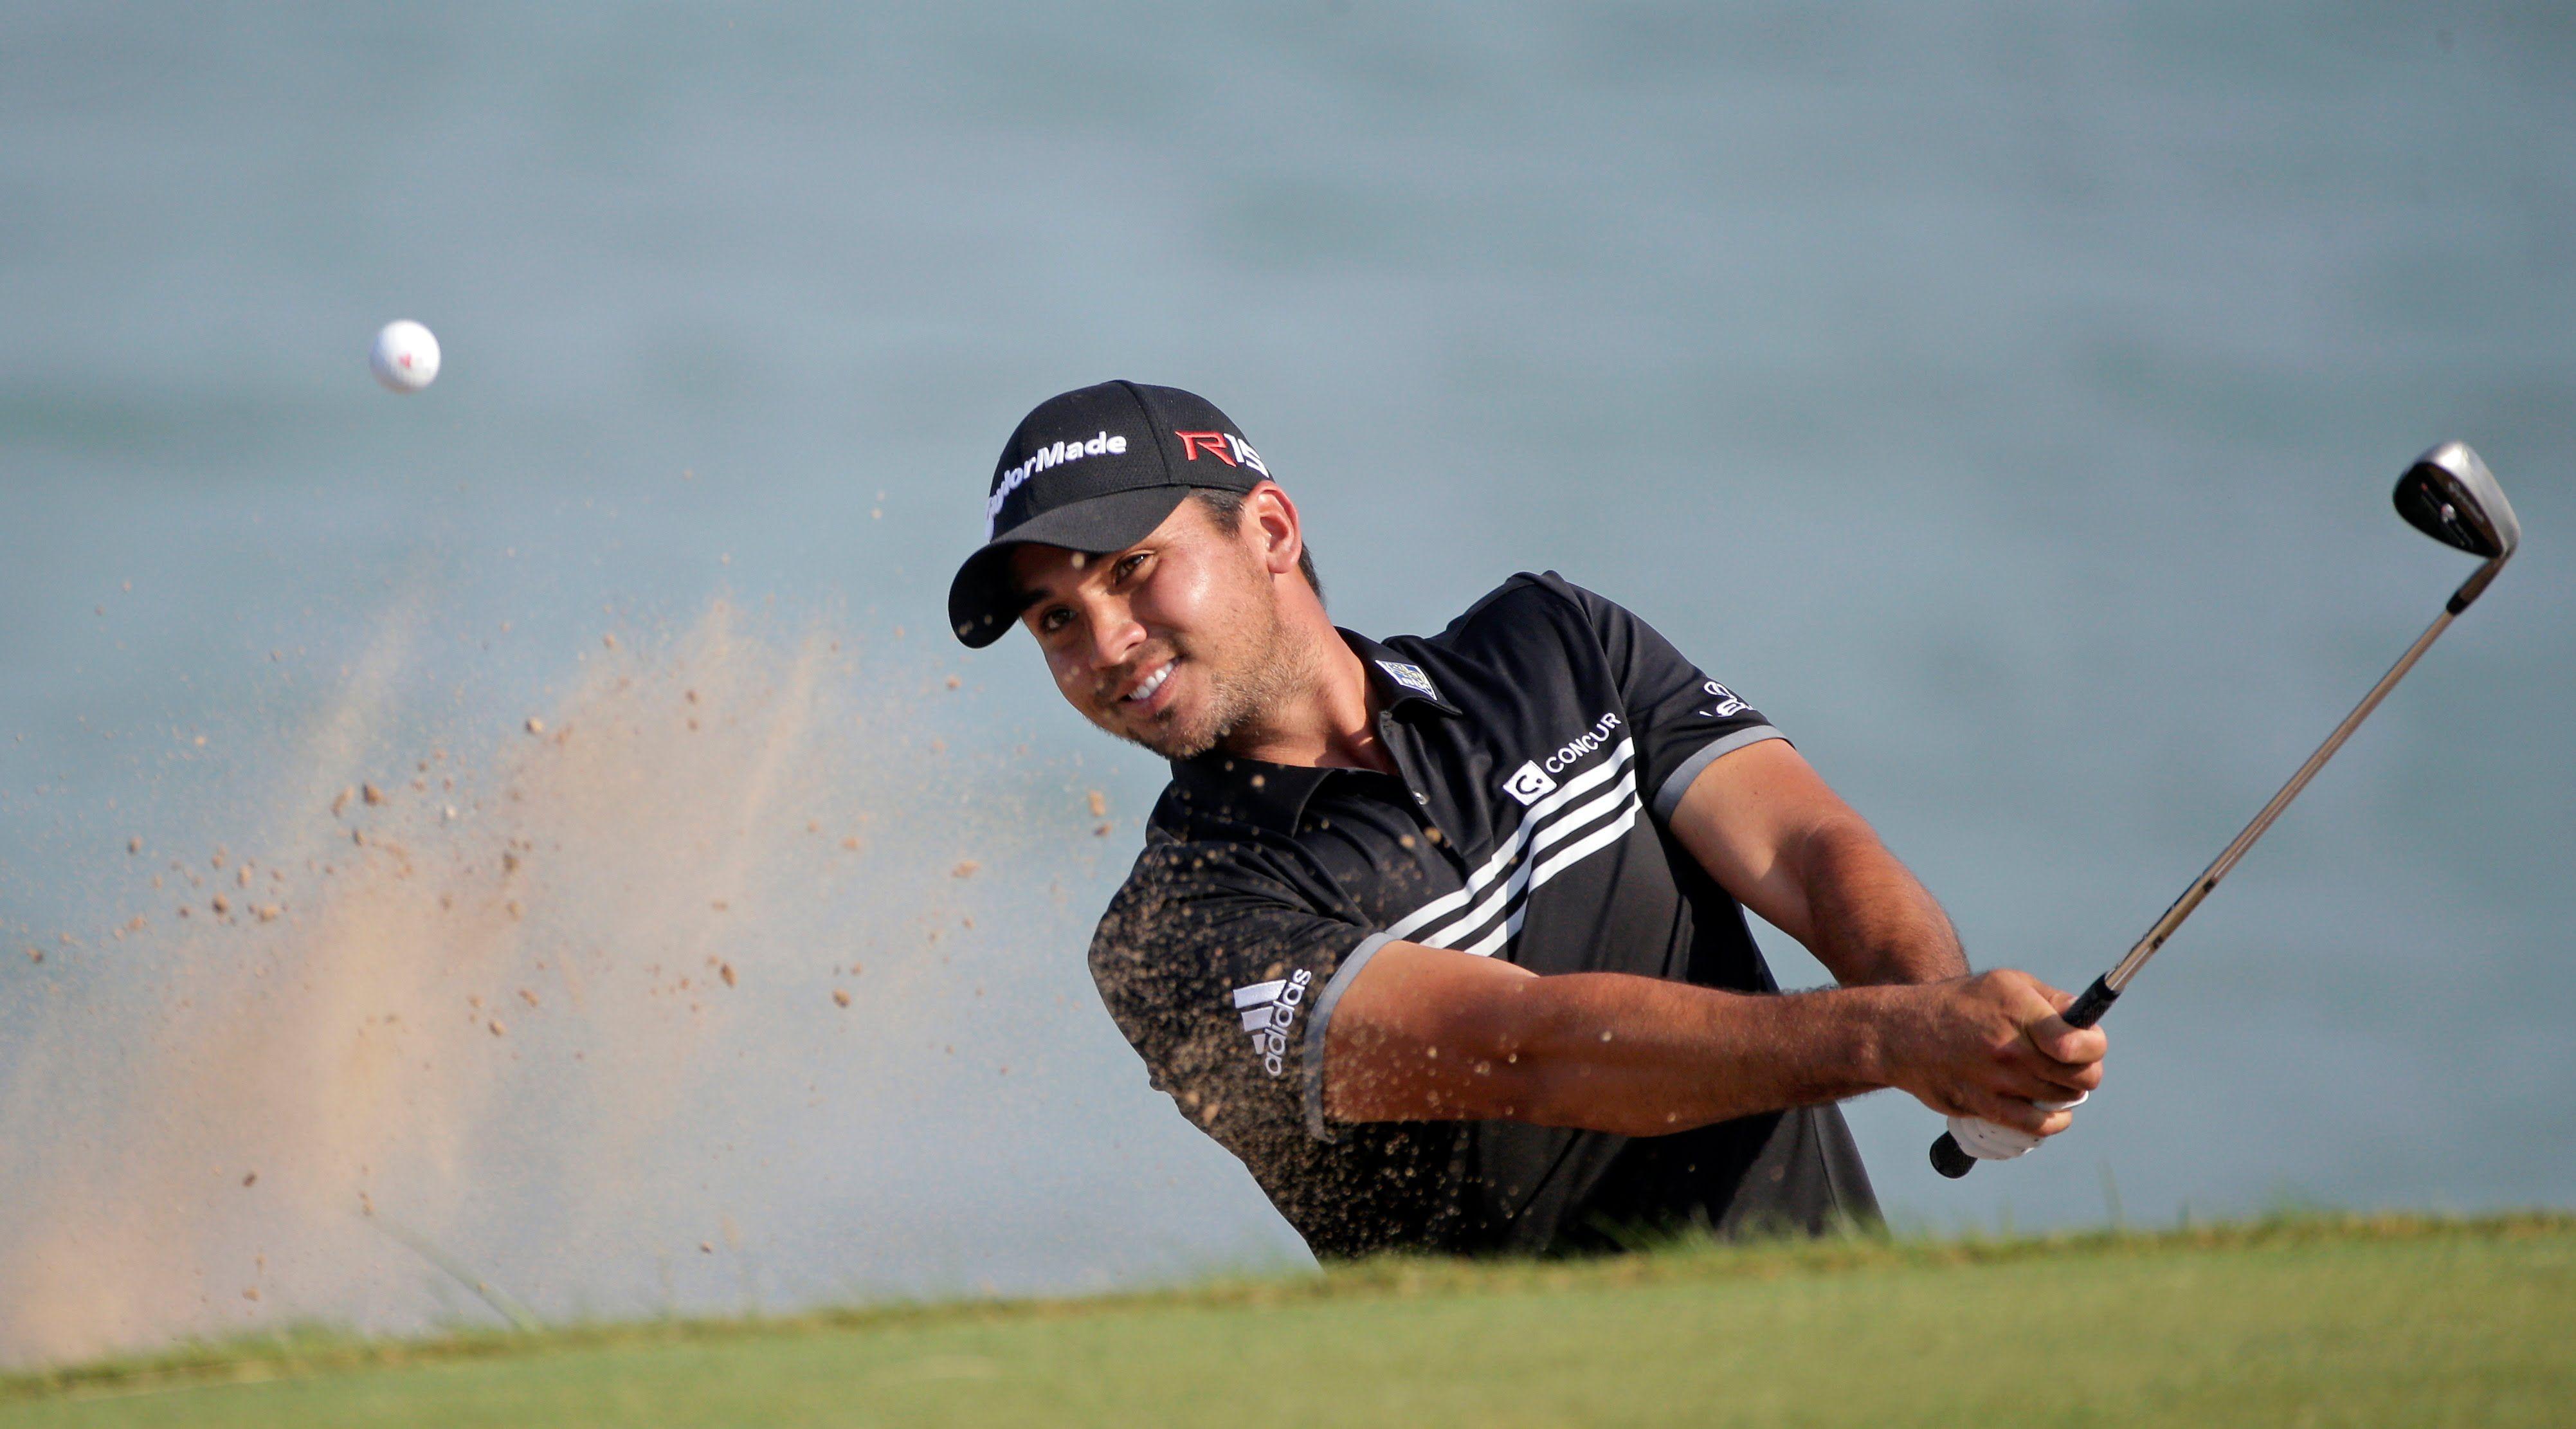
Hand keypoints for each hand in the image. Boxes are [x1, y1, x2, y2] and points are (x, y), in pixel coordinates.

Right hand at [1879, 970, 2106, 1136]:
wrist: (1903, 1032)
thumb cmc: (1961, 1003)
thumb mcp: (2006, 983)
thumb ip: (2052, 1001)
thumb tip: (2087, 1020)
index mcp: (2020, 1011)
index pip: (2080, 1045)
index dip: (2094, 1047)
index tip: (2087, 1045)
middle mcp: (2010, 1048)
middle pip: (2080, 1077)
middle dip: (2085, 1071)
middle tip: (2073, 1065)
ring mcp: (1997, 1081)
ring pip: (2062, 1099)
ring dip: (2066, 1092)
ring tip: (2052, 1079)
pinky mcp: (1984, 1106)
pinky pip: (2039, 1125)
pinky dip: (2055, 1120)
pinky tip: (2054, 1110)